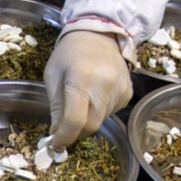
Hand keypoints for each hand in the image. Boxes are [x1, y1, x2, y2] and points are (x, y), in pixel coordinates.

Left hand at [44, 30, 132, 150]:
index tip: (55, 146)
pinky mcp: (127, 93)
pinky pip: (110, 113)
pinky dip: (98, 113)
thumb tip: (56, 135)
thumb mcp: (53, 76)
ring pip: (100, 121)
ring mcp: (120, 90)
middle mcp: (105, 86)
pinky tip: (93, 96)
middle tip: (63, 131)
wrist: (98, 34)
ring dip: (86, 121)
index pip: (74, 120)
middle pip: (90, 126)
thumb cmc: (69, 54)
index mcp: (81, 79)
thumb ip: (55, 107)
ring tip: (79, 103)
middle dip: (75, 133)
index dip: (64, 138)